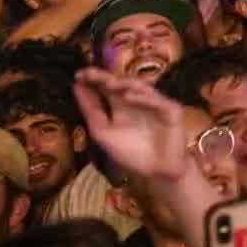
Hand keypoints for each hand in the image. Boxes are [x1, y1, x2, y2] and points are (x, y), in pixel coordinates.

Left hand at [72, 67, 193, 184]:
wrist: (157, 173)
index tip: (77, 75)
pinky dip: (142, 98)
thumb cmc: (132, 154)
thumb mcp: (103, 133)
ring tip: (106, 82)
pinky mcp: (171, 110)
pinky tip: (128, 97)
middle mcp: (137, 101)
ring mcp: (155, 103)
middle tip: (89, 73)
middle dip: (104, 77)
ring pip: (139, 87)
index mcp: (120, 106)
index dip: (93, 80)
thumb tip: (76, 86)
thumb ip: (91, 111)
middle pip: (120, 83)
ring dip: (123, 83)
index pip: (105, 88)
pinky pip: (156, 101)